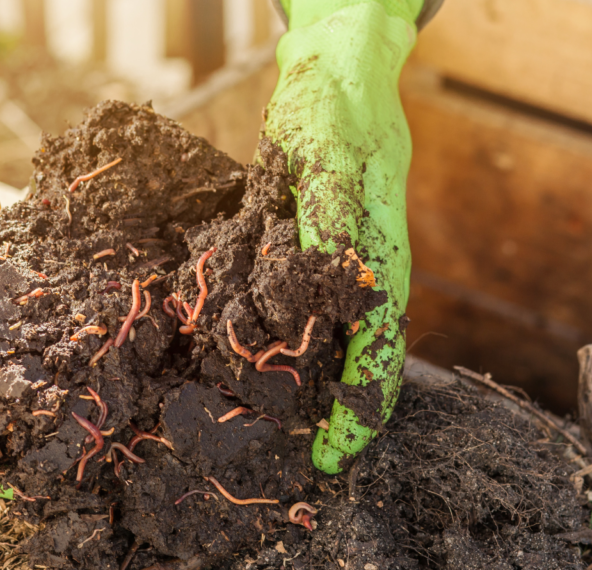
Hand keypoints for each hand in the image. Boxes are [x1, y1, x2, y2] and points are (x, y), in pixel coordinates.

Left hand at [261, 0, 424, 472]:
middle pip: (331, 363)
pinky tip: (214, 329)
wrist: (325, 88)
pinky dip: (237, 315)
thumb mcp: (333, 162)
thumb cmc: (339, 119)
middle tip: (259, 439)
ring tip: (229, 394)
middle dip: (299, 403)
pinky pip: (257, 299)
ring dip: (261, 360)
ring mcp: (316, 275)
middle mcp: (348, 285)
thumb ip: (330, 219)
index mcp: (377, 272)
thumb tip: (332, 270)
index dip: (357, 416)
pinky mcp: (285, 257)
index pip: (377, 360)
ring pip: (288, 338)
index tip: (329, 460)